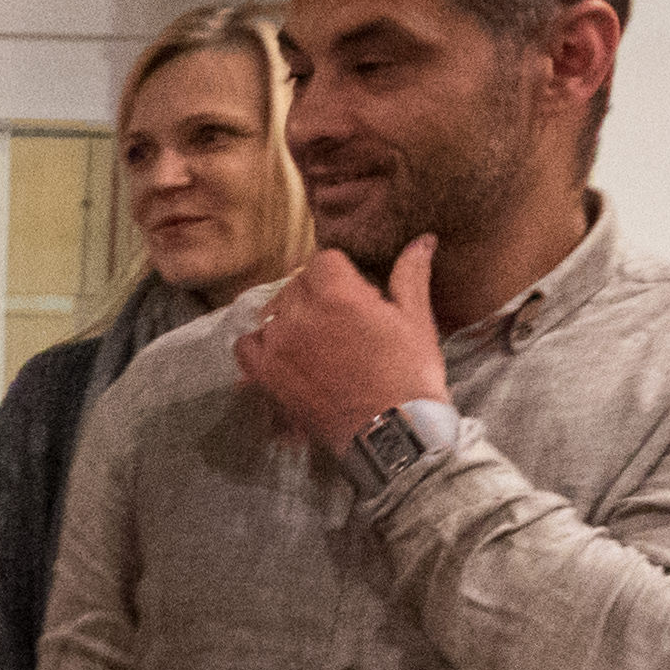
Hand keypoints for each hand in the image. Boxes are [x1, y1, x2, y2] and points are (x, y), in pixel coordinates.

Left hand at [231, 238, 447, 455]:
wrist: (393, 430)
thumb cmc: (410, 372)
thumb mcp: (416, 318)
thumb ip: (411, 274)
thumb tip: (423, 239)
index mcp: (337, 293)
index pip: (323, 260)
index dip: (340, 273)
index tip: (355, 290)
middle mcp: (299, 314)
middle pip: (297, 285)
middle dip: (318, 294)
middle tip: (341, 319)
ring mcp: (277, 345)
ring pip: (273, 312)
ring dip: (292, 318)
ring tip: (317, 339)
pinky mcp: (265, 375)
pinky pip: (246, 345)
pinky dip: (261, 344)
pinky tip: (284, 352)